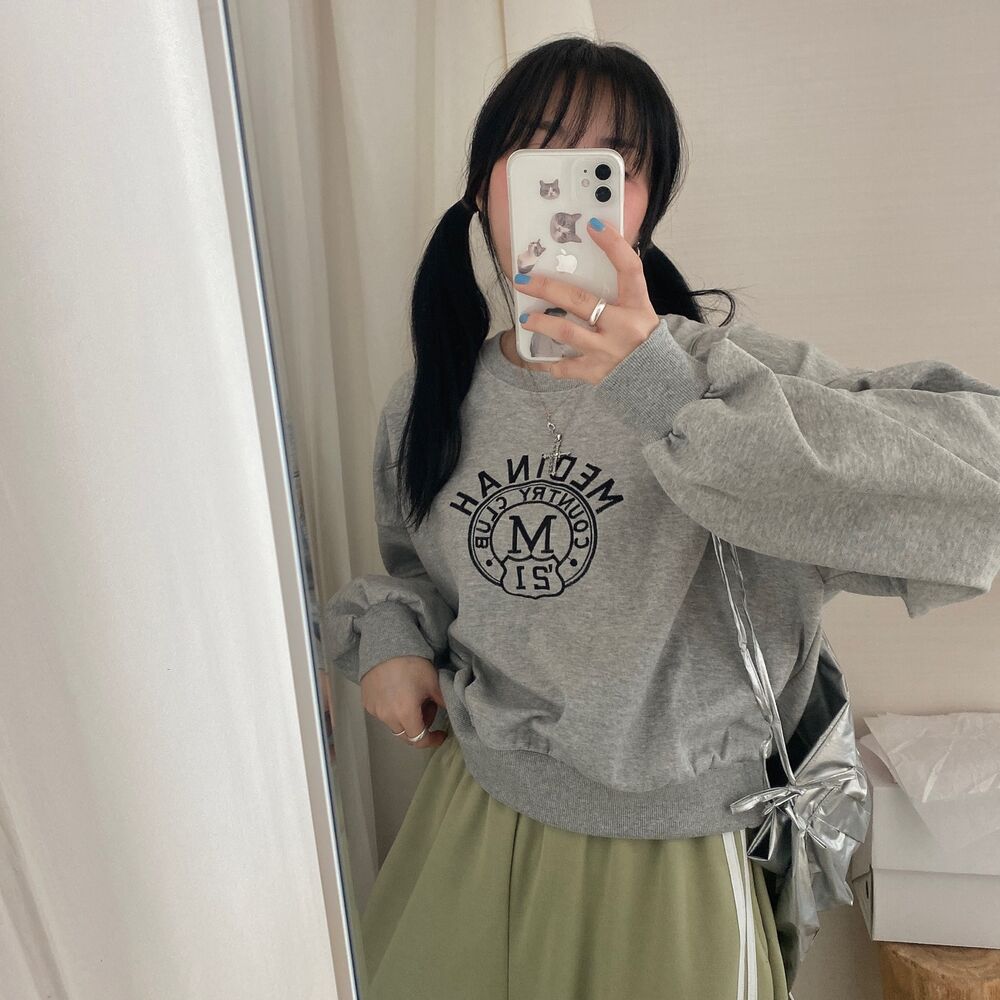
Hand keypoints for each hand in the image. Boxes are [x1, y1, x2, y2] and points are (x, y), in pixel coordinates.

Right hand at [360, 655, 447, 747]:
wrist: (386, 647)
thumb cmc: (412, 664)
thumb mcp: (433, 683)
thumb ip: (443, 703)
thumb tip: (452, 713)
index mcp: (405, 714)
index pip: (419, 740)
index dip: (432, 740)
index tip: (441, 734)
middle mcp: (387, 716)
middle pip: (406, 734)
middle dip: (421, 727)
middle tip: (428, 707)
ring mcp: (374, 710)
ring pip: (394, 724)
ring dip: (406, 718)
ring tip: (413, 697)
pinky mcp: (367, 703)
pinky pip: (382, 714)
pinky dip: (393, 710)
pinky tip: (398, 693)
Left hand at [513, 217, 659, 383]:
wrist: (657, 379)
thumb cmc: (642, 339)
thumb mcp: (639, 311)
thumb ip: (619, 292)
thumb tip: (585, 266)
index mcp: (639, 306)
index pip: (629, 268)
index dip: (613, 245)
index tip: (593, 224)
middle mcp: (625, 327)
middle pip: (580, 301)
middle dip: (547, 288)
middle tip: (523, 280)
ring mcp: (609, 351)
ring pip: (568, 332)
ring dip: (542, 323)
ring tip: (526, 318)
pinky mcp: (597, 373)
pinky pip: (565, 368)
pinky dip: (548, 363)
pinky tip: (537, 357)